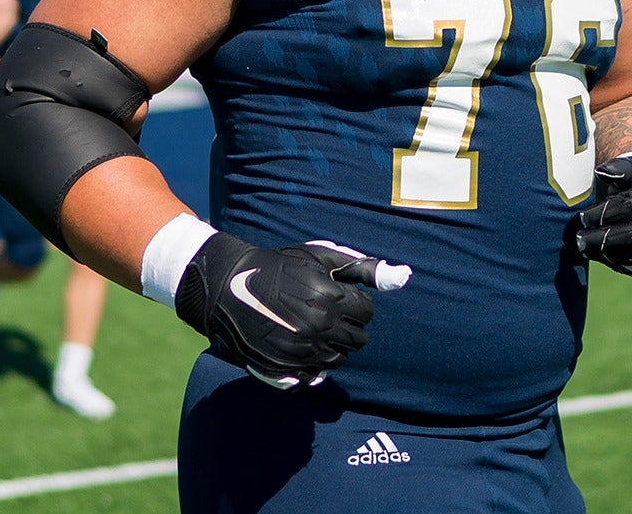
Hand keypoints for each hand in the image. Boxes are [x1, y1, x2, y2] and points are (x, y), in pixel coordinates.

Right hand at [175, 233, 408, 389]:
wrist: (227, 286)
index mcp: (331, 298)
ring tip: (313, 329)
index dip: (355, 304)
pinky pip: (315, 375)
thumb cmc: (279, 267)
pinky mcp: (283, 367)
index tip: (338, 298)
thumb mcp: (320, 257)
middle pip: (357, 340)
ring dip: (332, 347)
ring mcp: (301, 350)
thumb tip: (403, 276)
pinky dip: (313, 363)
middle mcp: (319, 327)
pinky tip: (300, 345)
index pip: (367, 313)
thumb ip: (362, 268)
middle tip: (327, 315)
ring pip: (338, 360)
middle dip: (348, 328)